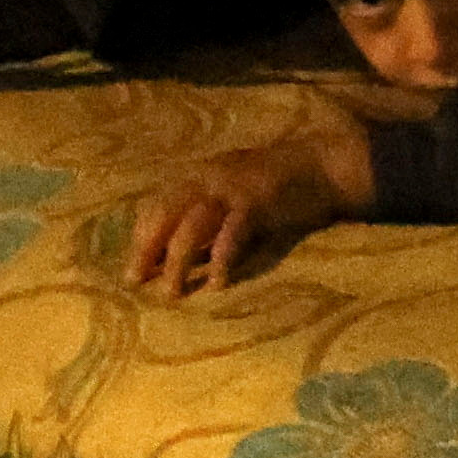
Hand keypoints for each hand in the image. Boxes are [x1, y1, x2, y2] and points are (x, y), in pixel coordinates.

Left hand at [124, 126, 362, 294]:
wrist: (323, 164)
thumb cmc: (277, 183)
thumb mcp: (233, 191)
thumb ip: (208, 214)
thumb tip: (179, 251)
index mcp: (199, 176)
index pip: (156, 205)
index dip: (141, 236)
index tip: (134, 266)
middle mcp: (207, 179)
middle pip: (164, 214)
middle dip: (147, 250)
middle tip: (136, 282)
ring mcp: (232, 190)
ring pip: (191, 227)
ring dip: (178, 262)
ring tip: (171, 293)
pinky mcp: (257, 203)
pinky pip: (231, 234)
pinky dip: (221, 259)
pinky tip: (217, 282)